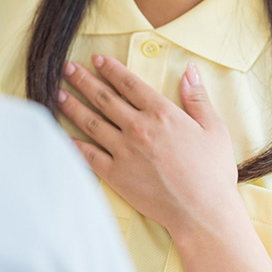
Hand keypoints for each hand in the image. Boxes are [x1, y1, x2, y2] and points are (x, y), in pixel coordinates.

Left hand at [58, 55, 244, 238]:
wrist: (202, 212)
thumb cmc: (212, 172)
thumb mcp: (214, 128)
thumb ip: (197, 97)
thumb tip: (189, 69)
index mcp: (161, 113)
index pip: (128, 84)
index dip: (110, 69)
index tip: (96, 59)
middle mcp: (138, 128)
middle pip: (103, 98)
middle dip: (83, 80)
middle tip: (66, 68)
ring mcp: (123, 151)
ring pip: (90, 122)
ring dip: (72, 106)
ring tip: (57, 93)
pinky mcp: (115, 174)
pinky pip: (87, 154)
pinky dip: (70, 143)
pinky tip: (58, 134)